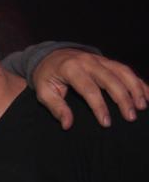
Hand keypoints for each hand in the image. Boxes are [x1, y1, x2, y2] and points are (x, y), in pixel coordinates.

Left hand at [33, 49, 148, 128]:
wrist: (48, 56)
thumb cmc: (46, 76)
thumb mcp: (44, 92)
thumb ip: (56, 108)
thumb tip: (67, 125)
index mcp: (71, 68)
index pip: (89, 89)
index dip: (99, 107)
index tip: (106, 123)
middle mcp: (88, 61)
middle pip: (111, 80)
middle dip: (123, 99)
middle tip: (130, 117)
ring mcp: (99, 59)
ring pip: (122, 72)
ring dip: (135, 89)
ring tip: (142, 106)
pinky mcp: (107, 61)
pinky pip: (125, 69)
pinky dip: (137, 81)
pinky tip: (147, 93)